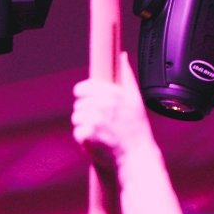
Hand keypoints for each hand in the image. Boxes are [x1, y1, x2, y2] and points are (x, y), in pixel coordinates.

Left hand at [71, 54, 157, 171]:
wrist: (137, 156)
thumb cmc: (137, 129)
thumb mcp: (135, 100)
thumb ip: (127, 77)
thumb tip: (122, 56)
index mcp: (115, 93)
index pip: (84, 87)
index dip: (82, 94)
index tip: (85, 99)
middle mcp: (105, 105)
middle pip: (79, 104)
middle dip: (85, 112)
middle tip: (98, 122)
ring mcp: (96, 120)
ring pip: (76, 118)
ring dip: (84, 125)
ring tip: (98, 132)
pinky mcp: (90, 135)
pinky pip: (77, 132)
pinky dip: (83, 139)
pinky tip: (95, 140)